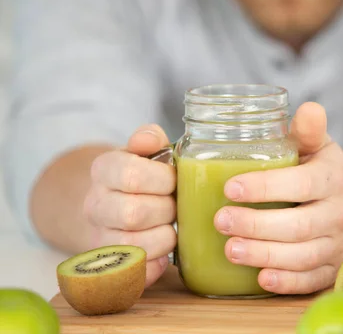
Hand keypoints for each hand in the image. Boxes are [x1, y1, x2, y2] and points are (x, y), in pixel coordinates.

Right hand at [83, 124, 176, 287]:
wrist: (117, 206)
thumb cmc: (144, 176)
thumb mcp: (145, 151)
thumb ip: (149, 139)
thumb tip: (149, 139)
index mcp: (104, 170)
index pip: (131, 175)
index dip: (162, 180)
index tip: (174, 180)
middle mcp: (95, 205)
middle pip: (134, 213)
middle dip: (167, 209)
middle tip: (177, 205)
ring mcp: (99, 237)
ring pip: (133, 245)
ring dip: (165, 237)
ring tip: (173, 227)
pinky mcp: (110, 267)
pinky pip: (133, 273)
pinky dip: (155, 266)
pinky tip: (166, 254)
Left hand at [213, 102, 342, 293]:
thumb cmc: (318, 170)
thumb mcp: (316, 145)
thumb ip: (308, 130)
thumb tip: (309, 108)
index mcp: (332, 177)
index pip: (303, 184)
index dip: (267, 188)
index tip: (230, 187)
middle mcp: (338, 212)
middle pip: (300, 226)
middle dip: (257, 225)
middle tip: (220, 221)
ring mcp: (335, 244)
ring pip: (303, 256)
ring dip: (265, 255)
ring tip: (229, 249)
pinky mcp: (330, 268)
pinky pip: (311, 281)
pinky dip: (287, 282)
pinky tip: (260, 279)